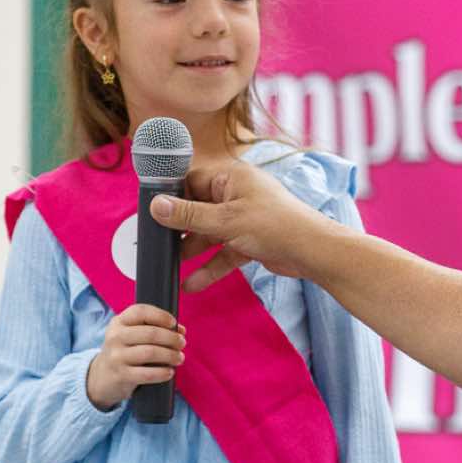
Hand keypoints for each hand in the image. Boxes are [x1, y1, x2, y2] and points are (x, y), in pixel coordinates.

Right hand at [85, 304, 185, 410]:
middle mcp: (115, 337)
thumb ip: (152, 328)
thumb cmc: (124, 352)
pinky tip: (170, 372)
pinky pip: (147, 374)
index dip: (161, 315)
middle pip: (151, 333)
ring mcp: (117, 356)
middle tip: (182, 343)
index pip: (141, 312)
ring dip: (170, 355)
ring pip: (151, 352)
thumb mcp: (130, 335)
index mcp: (119, 322)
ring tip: (179, 358)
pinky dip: (162, 373)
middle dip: (171, 338)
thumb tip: (180, 330)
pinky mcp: (121, 375)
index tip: (174, 323)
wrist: (102, 377)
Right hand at [149, 160, 337, 289]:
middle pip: (197, 209)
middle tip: (153, 243)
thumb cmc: (275, 225)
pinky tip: (191, 285)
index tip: (148, 211)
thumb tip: (155, 206)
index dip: (170, 195)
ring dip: (191, 251)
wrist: (313, 252)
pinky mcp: (250, 241)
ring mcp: (243, 218)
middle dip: (177, 228)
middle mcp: (236, 194)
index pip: (191, 180)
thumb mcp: (225, 221)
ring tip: (168, 267)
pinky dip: (210, 267)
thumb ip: (189, 216)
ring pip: (208, 234)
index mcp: (231, 177)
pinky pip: (223, 252)